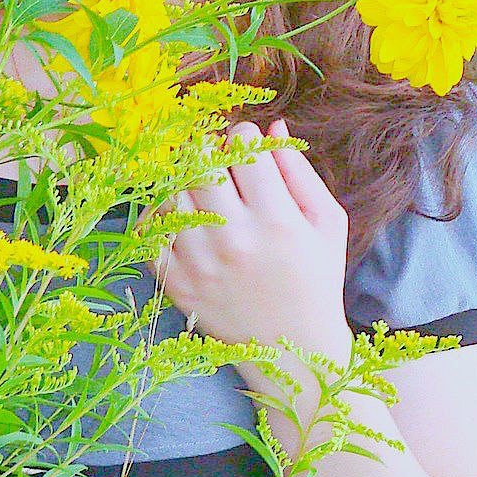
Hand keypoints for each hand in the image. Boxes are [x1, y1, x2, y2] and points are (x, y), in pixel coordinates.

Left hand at [146, 118, 352, 365]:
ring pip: (173, 191)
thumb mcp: (326, 223)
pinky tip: (181, 219)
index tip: (249, 152)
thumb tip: (274, 126)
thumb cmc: (315, 278)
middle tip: (219, 165)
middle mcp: (235, 239)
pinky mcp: (176, 284)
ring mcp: (200, 263)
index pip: (243, 145)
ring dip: (186, 183)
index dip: (245, 138)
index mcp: (277, 220)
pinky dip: (160, 216)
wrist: (294, 351)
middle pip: (200, 162)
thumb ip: (300, 171)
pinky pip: (150, 231)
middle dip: (210, 152)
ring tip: (204, 194)